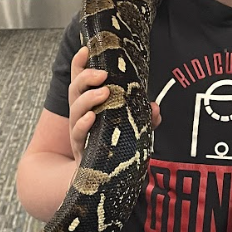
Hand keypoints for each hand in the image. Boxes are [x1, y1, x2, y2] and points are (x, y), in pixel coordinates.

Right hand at [68, 46, 160, 165]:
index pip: (80, 80)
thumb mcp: (132, 129)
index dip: (80, 64)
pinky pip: (78, 135)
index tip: (87, 49)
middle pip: (75, 91)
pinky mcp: (81, 149)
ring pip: (76, 111)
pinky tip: (92, 117)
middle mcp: (80, 116)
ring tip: (104, 92)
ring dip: (88, 98)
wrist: (98, 182)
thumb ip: (145, 118)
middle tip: (102, 74)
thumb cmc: (114, 148)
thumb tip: (156, 108)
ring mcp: (78, 133)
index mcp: (89, 105)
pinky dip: (84, 124)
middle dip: (85, 78)